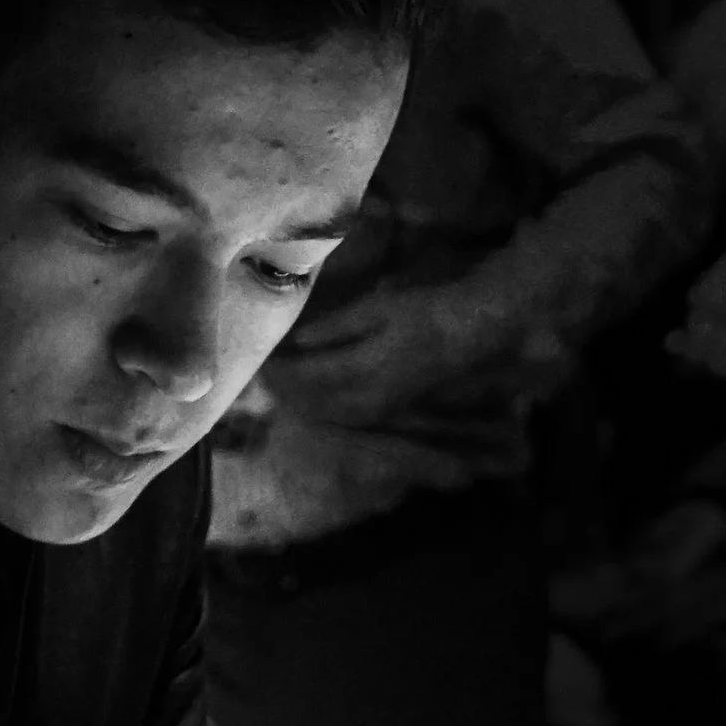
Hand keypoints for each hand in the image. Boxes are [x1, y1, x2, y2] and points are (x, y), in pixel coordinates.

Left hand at [268, 288, 567, 429]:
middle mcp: (363, 400)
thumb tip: (295, 341)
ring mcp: (373, 410)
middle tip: (259, 366)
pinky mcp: (380, 412)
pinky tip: (305, 387)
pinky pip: (336, 415)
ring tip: (276, 377)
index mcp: (360, 371)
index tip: (258, 355)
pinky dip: (314, 403)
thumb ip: (334, 330)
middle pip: (306, 402)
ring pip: (319, 413)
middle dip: (280, 387)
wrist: (467, 334)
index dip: (277, 369)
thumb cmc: (421, 313)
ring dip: (295, 398)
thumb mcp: (375, 311)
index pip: (303, 378)